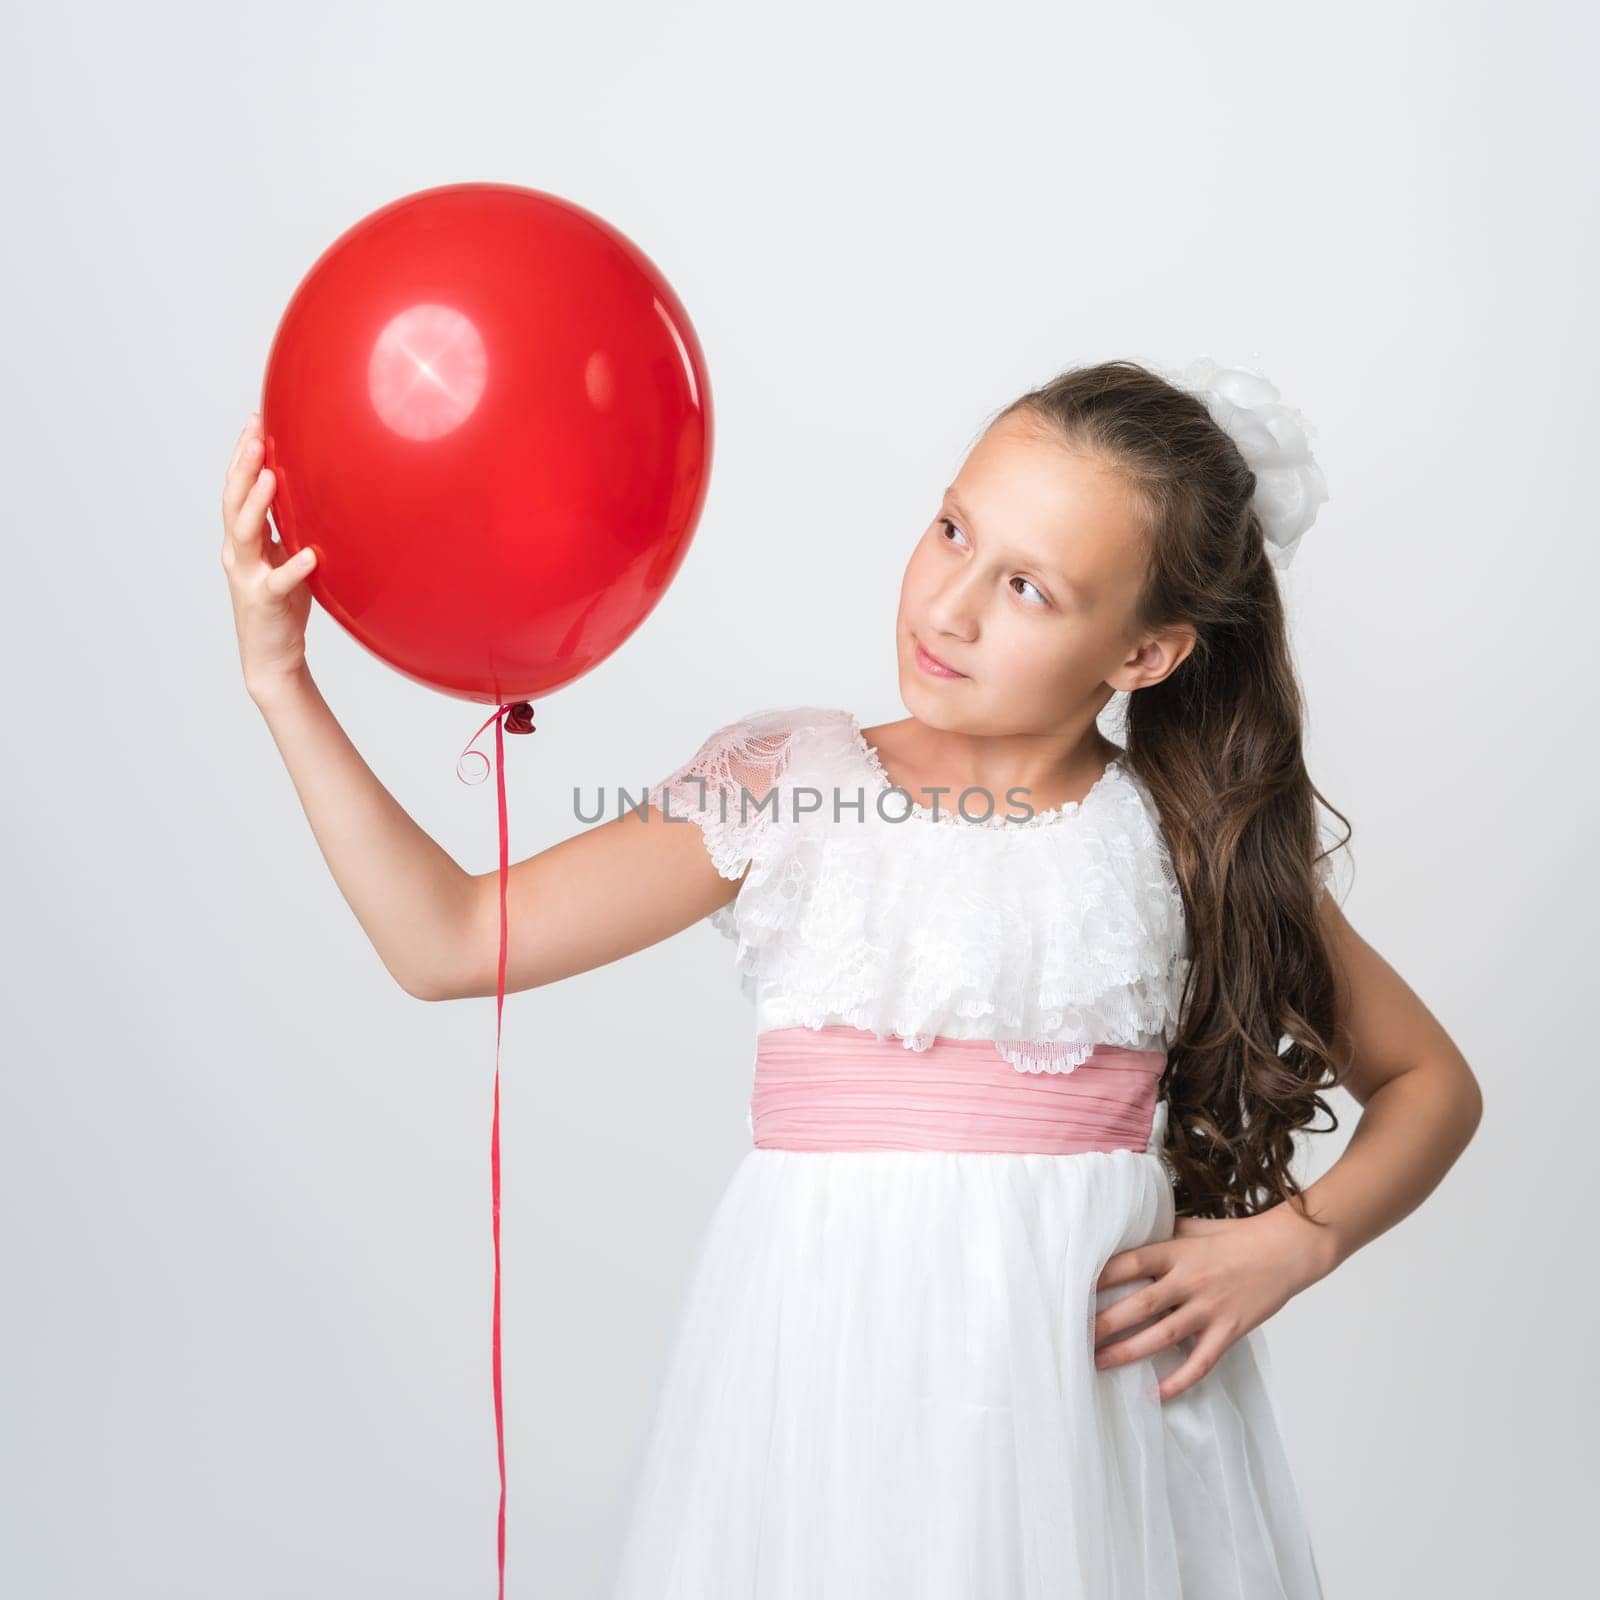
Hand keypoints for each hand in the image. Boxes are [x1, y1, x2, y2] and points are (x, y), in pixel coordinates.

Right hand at [220, 412, 318, 698]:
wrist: (271, 655)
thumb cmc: (282, 604)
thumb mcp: (284, 556)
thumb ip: (288, 527)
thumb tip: (308, 490)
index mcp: (242, 539)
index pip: (238, 488)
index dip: (243, 454)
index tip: (255, 419)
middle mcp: (237, 553)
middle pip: (234, 501)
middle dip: (243, 465)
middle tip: (255, 432)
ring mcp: (247, 576)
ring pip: (244, 534)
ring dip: (257, 503)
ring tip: (270, 474)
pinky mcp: (265, 602)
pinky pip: (278, 582)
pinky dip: (293, 567)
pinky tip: (309, 554)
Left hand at [1092, 1203, 1335, 1401]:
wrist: (1285, 1251)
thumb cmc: (1234, 1236)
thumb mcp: (1193, 1226)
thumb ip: (1160, 1232)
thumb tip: (1126, 1233)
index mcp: (1177, 1251)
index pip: (1130, 1262)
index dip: (1099, 1277)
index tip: (1070, 1290)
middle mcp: (1190, 1281)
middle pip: (1140, 1305)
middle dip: (1105, 1323)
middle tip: (1074, 1338)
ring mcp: (1210, 1308)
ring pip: (1162, 1336)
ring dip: (1128, 1353)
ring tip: (1098, 1364)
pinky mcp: (1229, 1331)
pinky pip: (1201, 1362)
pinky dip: (1179, 1380)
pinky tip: (1155, 1393)